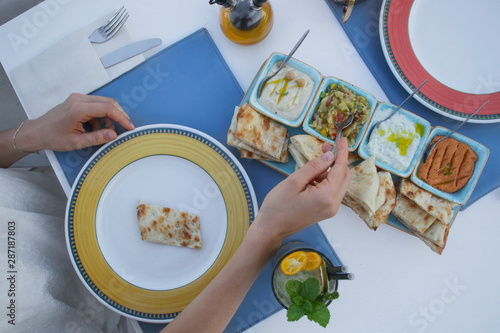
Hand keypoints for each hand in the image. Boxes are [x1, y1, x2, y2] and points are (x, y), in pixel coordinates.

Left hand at [17, 93, 134, 151]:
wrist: (37, 132)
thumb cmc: (53, 137)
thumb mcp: (76, 142)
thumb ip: (97, 138)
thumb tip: (114, 135)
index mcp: (79, 108)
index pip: (107, 108)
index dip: (121, 118)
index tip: (130, 127)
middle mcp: (79, 99)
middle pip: (108, 102)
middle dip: (118, 116)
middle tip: (124, 128)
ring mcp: (78, 98)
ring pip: (103, 104)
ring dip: (109, 118)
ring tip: (105, 132)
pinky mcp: (78, 101)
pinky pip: (96, 106)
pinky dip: (101, 117)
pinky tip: (96, 129)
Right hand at [253, 137, 351, 241]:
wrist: (271, 229)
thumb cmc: (278, 206)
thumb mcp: (293, 181)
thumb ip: (313, 167)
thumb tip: (329, 156)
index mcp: (326, 196)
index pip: (341, 169)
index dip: (342, 153)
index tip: (343, 139)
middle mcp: (334, 204)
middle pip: (345, 176)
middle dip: (338, 160)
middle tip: (325, 147)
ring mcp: (331, 209)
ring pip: (339, 183)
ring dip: (331, 170)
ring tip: (316, 161)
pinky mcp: (326, 210)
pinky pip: (332, 191)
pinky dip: (327, 180)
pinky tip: (313, 175)